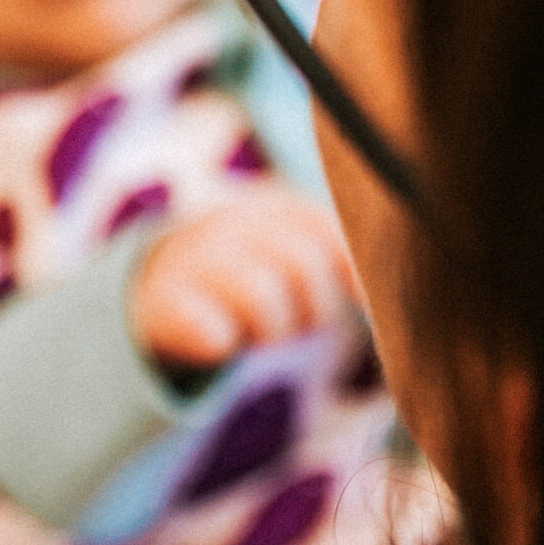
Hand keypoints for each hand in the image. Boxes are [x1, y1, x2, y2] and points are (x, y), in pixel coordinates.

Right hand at [131, 184, 357, 369]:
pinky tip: (217, 338)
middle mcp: (231, 220)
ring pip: (263, 299)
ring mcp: (195, 256)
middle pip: (302, 264)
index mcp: (270, 202)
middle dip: (313, 310)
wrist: (160, 284)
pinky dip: (221, 342)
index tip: (365, 302)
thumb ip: (339, 255)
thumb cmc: (251, 271)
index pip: (326, 226)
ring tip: (254, 332)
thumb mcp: (290, 249)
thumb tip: (383, 293)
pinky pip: (213, 332)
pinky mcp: (164, 301)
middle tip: (296, 325)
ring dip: (270, 331)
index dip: (354, 269)